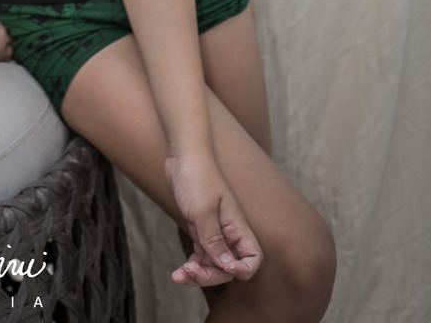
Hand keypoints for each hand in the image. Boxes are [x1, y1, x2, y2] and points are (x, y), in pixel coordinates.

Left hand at [165, 152, 261, 287]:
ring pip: (213, 264)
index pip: (252, 259)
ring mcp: (214, 232)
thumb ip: (214, 241)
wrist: (183, 155)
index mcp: (237, 227)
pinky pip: (201, 256)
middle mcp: (229, 233)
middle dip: (211, 276)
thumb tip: (228, 269)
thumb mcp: (203, 211)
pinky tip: (178, 272)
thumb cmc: (197, 177)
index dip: (242, 270)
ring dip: (198, 274)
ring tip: (179, 275)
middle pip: (228, 267)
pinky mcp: (201, 229)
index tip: (224, 269)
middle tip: (189, 271)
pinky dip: (192, 266)